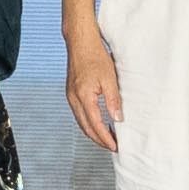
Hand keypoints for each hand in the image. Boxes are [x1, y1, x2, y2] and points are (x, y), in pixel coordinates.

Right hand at [63, 31, 122, 152]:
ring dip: (94, 132)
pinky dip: (89, 122)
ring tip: (108, 137)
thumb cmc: (95, 57)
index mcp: (83, 97)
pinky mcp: (71, 93)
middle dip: (99, 140)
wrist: (81, 43)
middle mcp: (74, 99)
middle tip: (112, 146)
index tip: (115, 146)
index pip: (95, 125)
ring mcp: (71, 97)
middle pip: (86, 128)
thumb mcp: (109, 79)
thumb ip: (113, 100)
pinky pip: (79, 114)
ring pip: (82, 122)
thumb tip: (118, 119)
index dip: (105, 138)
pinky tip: (99, 122)